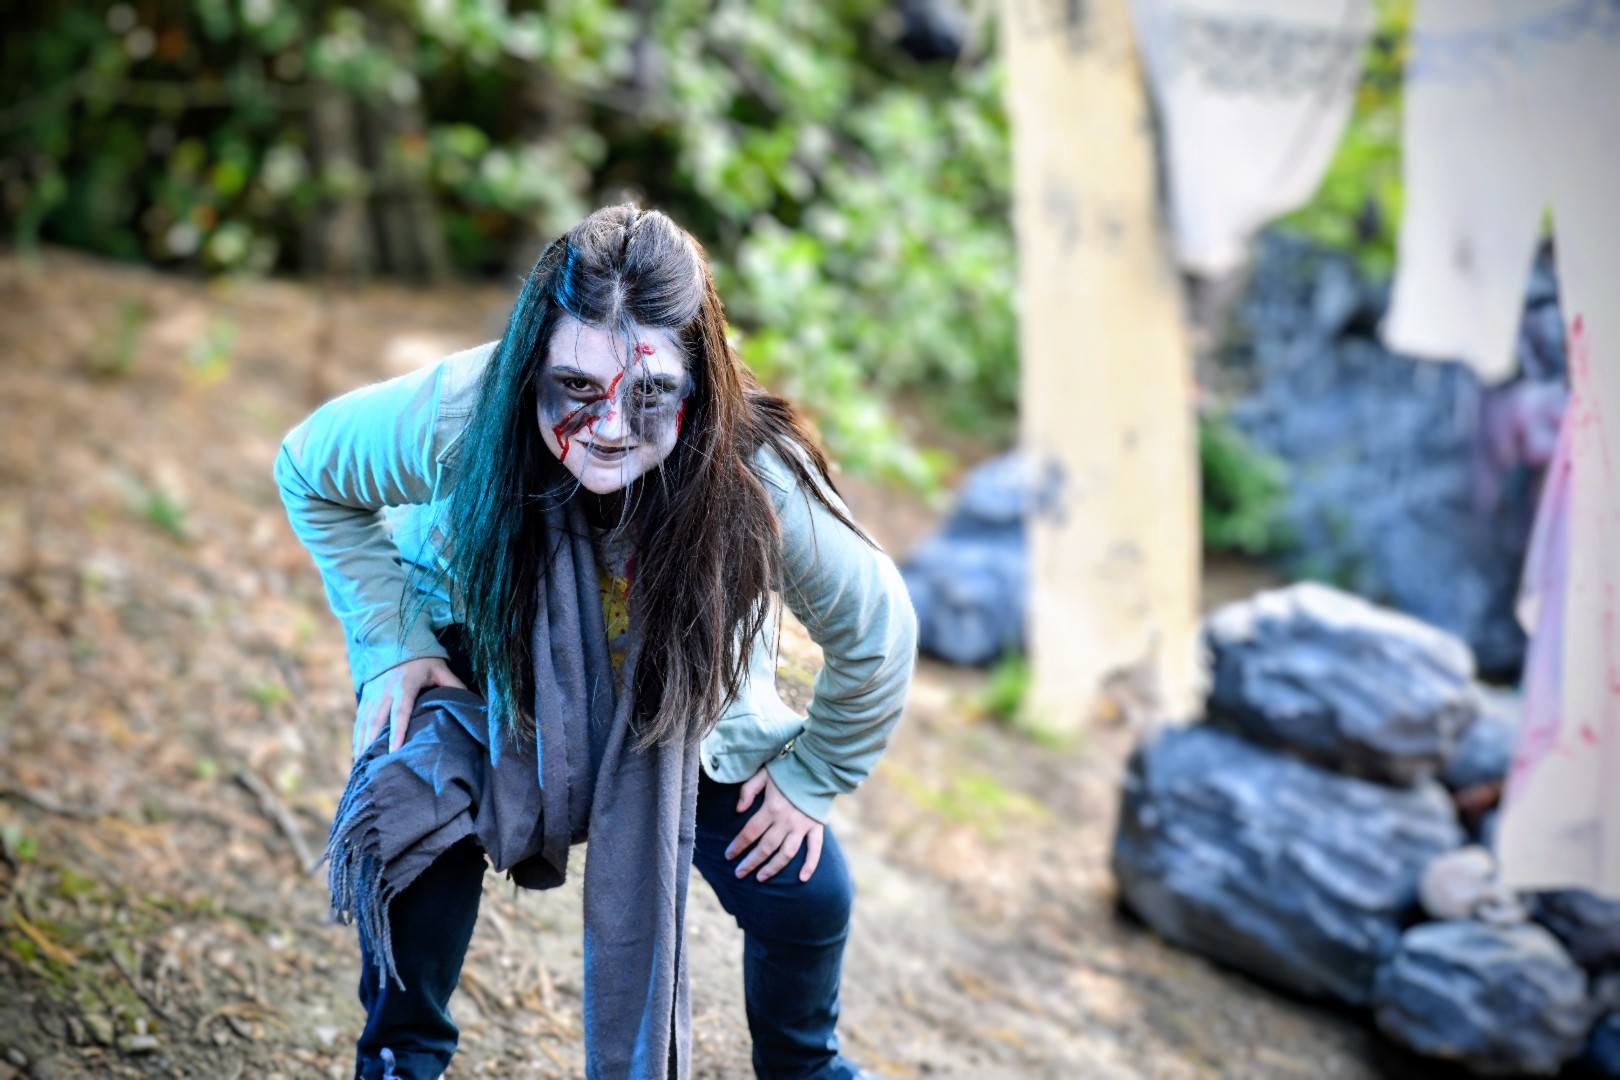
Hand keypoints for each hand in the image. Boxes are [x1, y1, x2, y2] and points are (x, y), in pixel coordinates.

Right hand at [353, 657, 466, 760]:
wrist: (395, 641)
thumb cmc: (423, 658)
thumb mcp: (440, 669)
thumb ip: (453, 685)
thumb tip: (472, 702)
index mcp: (404, 685)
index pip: (400, 712)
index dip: (397, 732)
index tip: (394, 751)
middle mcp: (384, 691)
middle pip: (376, 721)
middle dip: (372, 744)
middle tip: (372, 767)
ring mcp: (372, 695)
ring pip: (364, 723)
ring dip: (362, 744)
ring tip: (362, 766)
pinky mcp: (365, 697)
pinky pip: (359, 720)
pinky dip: (357, 737)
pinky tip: (358, 753)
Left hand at [725, 766, 823, 882]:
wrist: (816, 765)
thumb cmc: (787, 768)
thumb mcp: (763, 774)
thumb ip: (748, 791)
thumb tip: (739, 810)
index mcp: (771, 808)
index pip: (750, 833)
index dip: (738, 846)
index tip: (729, 856)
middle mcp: (786, 821)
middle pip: (765, 847)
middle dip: (751, 862)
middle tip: (739, 874)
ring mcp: (802, 826)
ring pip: (786, 854)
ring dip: (773, 868)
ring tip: (761, 877)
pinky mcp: (816, 827)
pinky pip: (814, 850)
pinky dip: (810, 865)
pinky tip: (802, 879)